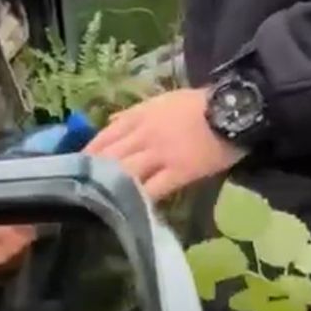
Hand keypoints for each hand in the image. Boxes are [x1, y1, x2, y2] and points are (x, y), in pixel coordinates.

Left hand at [84, 87, 242, 202]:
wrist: (236, 108)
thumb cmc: (201, 103)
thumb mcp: (162, 100)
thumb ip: (134, 112)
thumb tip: (110, 121)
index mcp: (139, 116)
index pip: (104, 137)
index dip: (87, 153)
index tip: (74, 167)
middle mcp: (144, 135)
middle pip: (109, 157)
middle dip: (92, 174)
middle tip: (79, 190)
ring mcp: (161, 154)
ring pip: (126, 172)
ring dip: (110, 187)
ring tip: (97, 202)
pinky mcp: (180, 171)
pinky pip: (154, 188)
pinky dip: (140, 199)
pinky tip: (129, 211)